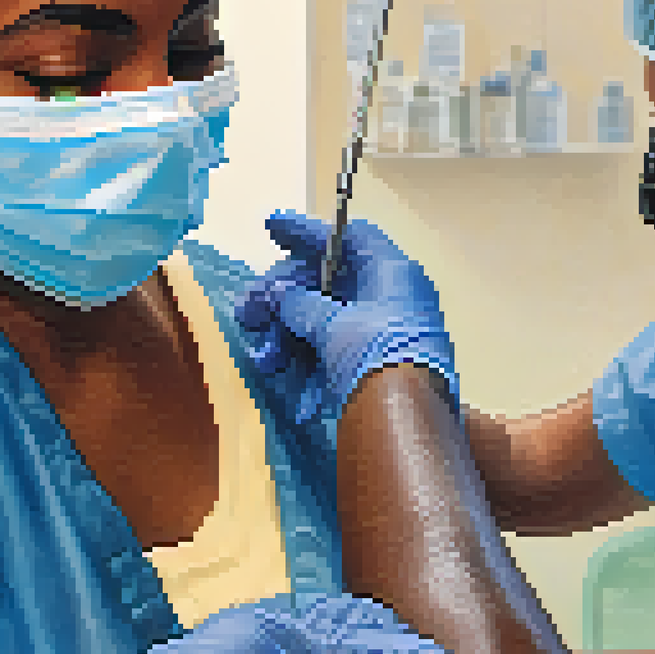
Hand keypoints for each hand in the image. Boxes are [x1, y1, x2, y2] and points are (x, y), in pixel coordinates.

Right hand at [236, 212, 456, 421]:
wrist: (408, 425)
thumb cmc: (374, 357)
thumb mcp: (331, 325)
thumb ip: (299, 303)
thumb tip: (278, 294)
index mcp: (392, 273)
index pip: (347, 236)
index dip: (307, 232)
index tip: (269, 228)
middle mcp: (392, 298)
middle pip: (328, 283)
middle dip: (282, 300)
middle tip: (246, 314)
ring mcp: (385, 335)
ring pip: (326, 323)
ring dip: (288, 340)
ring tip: (264, 362)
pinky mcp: (377, 370)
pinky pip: (335, 357)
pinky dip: (309, 369)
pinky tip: (291, 390)